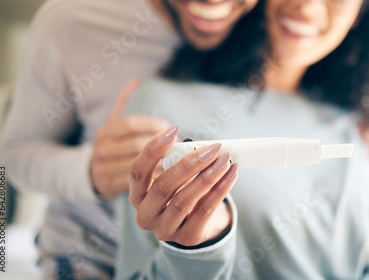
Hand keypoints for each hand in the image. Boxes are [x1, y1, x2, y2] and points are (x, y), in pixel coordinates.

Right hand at [90, 78, 170, 197]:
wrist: (91, 174)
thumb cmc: (112, 144)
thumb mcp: (113, 123)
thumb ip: (124, 102)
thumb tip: (137, 80)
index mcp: (105, 131)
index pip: (131, 124)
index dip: (153, 124)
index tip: (171, 127)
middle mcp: (101, 149)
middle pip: (137, 145)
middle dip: (162, 146)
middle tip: (180, 146)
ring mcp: (103, 169)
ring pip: (139, 165)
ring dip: (162, 163)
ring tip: (180, 160)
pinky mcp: (109, 186)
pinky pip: (137, 183)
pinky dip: (154, 179)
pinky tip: (169, 175)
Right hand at [129, 126, 237, 247]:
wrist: (197, 223)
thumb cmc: (182, 191)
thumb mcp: (175, 177)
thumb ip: (179, 161)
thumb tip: (201, 145)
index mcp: (137, 195)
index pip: (137, 172)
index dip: (152, 150)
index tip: (172, 130)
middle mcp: (146, 215)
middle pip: (163, 186)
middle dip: (189, 164)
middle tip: (211, 148)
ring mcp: (165, 229)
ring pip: (184, 200)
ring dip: (208, 176)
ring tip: (225, 160)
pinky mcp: (187, 237)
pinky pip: (205, 211)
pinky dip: (220, 190)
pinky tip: (231, 175)